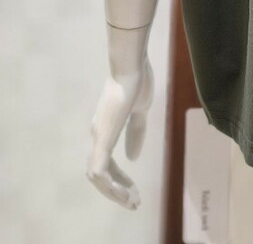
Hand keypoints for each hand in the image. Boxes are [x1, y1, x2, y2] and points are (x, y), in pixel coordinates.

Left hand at [86, 53, 154, 208]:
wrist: (131, 65)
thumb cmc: (137, 81)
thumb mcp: (141, 111)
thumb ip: (136, 133)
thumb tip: (133, 158)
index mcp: (105, 129)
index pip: (107, 163)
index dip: (120, 180)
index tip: (135, 190)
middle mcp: (97, 135)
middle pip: (99, 174)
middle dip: (116, 191)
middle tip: (135, 202)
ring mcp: (97, 136)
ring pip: (96, 177)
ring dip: (113, 193)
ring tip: (133, 201)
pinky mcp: (102, 138)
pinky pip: (98, 172)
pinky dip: (109, 186)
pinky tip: (124, 193)